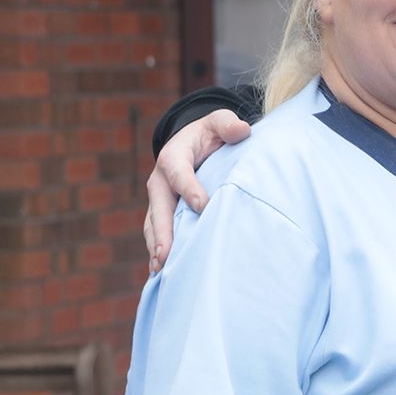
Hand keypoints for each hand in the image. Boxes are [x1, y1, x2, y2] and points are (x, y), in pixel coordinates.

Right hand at [144, 109, 252, 272]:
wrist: (195, 141)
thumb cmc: (212, 132)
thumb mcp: (219, 121)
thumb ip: (228, 124)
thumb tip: (241, 130)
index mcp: (173, 156)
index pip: (179, 173)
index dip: (189, 189)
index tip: (203, 206)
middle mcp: (160, 180)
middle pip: (159, 207)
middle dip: (162, 231)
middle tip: (167, 253)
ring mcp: (159, 199)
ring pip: (153, 225)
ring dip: (156, 246)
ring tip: (161, 269)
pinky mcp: (163, 212)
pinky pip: (157, 233)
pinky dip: (158, 251)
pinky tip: (161, 272)